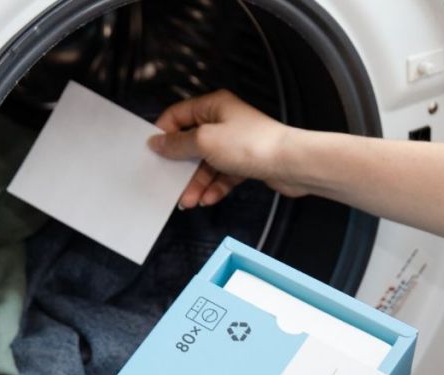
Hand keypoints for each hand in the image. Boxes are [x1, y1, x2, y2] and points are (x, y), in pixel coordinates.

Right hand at [147, 90, 306, 207]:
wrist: (289, 163)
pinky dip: (215, 187)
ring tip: (189, 200)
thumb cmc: (252, 144)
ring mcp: (235, 143)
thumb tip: (158, 142)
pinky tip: (208, 199)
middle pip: (192, 143)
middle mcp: (224, 122)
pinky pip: (223, 176)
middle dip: (181, 166)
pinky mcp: (245, 162)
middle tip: (170, 182)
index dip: (165, 132)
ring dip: (197, 183)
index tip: (154, 151)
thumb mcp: (204, 141)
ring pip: (207, 164)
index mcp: (213, 106)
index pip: (179, 115)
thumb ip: (179, 143)